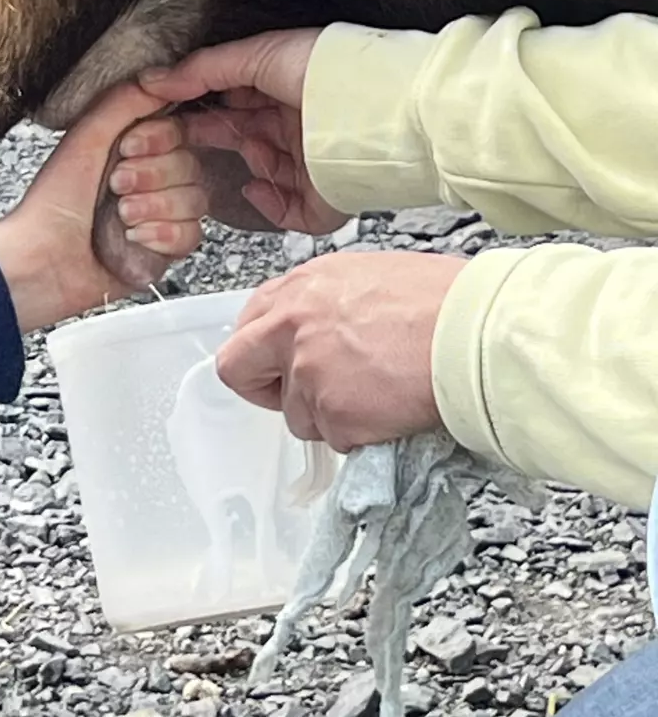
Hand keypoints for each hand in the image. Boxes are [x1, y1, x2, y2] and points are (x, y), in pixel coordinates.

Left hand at [0, 82, 203, 330]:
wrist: (42, 261)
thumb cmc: (52, 203)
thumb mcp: (85, 139)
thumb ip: (123, 103)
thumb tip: (159, 79)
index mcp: (131, 151)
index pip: (178, 133)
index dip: (160, 141)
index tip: (128, 149)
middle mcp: (149, 181)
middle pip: (192, 166)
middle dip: (153, 177)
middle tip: (116, 187)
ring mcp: (159, 216)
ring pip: (196, 201)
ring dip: (156, 207)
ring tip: (122, 216)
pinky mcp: (163, 251)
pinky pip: (192, 236)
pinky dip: (163, 236)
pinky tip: (135, 238)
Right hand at [141, 29, 348, 234]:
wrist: (371, 110)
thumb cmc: (327, 71)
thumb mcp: (258, 54)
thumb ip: (204, 67)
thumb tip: (155, 79)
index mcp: (287, 91)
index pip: (237, 104)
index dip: (204, 108)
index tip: (173, 115)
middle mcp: (300, 127)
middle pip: (245, 139)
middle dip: (215, 139)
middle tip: (183, 143)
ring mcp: (311, 165)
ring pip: (262, 174)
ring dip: (247, 164)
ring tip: (246, 151)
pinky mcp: (321, 201)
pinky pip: (284, 211)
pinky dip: (266, 201)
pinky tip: (258, 185)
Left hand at [216, 251, 464, 448]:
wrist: (478, 334)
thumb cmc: (447, 302)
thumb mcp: (373, 277)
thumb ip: (329, 304)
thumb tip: (323, 329)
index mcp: (302, 287)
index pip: (249, 322)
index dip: (264, 349)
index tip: (278, 362)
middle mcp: (293, 327)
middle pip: (238, 369)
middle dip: (264, 388)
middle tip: (301, 396)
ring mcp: (309, 374)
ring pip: (297, 415)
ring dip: (331, 416)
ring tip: (379, 395)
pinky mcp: (334, 414)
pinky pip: (337, 439)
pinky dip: (363, 434)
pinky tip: (393, 409)